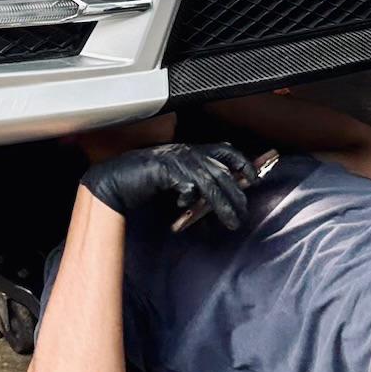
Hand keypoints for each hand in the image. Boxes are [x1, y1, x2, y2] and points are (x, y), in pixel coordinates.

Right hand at [80, 141, 259, 235]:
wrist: (116, 179)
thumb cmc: (144, 180)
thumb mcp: (175, 178)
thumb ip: (195, 182)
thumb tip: (219, 199)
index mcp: (190, 150)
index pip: (225, 149)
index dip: (242, 162)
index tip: (255, 178)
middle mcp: (186, 152)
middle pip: (222, 172)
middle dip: (236, 195)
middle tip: (242, 214)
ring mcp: (176, 159)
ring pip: (210, 183)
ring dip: (223, 205)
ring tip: (231, 222)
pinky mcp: (165, 170)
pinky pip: (188, 187)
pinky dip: (189, 199)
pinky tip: (181, 207)